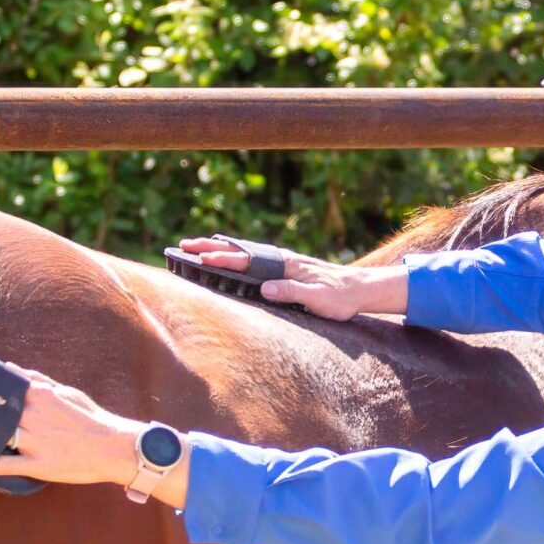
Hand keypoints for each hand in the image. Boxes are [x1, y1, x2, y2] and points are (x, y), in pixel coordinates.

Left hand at [0, 345, 140, 487]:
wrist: (112, 447)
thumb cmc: (89, 418)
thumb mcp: (66, 392)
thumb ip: (38, 381)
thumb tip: (13, 371)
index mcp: (39, 394)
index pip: (0, 375)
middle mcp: (33, 414)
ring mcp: (34, 439)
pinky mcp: (37, 463)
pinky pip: (6, 464)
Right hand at [173, 236, 405, 320]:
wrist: (359, 289)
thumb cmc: (340, 296)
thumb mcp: (318, 298)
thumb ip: (291, 292)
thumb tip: (264, 289)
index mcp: (285, 264)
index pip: (247, 260)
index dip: (223, 260)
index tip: (201, 258)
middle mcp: (281, 258)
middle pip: (240, 250)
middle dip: (211, 247)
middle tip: (184, 244)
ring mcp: (281, 262)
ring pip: (244, 252)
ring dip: (219, 249)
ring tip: (196, 248)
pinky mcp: (284, 268)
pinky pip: (252, 259)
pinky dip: (234, 255)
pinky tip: (226, 258)